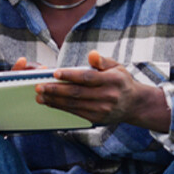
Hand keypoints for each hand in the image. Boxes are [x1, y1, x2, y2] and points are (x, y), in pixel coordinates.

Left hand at [34, 51, 170, 131]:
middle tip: (40, 86)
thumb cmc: (121, 81)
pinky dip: (61, 107)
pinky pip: (75, 112)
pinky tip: (50, 102)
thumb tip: (92, 55)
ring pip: (74, 104)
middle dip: (56, 90)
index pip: (88, 78)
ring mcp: (102, 110)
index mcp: (113, 80)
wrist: (133, 104)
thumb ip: (102, 61)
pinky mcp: (96, 119)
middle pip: (77, 93)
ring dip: (54, 100)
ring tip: (40, 95)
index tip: (55, 73)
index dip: (71, 75)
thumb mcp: (117, 67)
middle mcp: (108, 96)